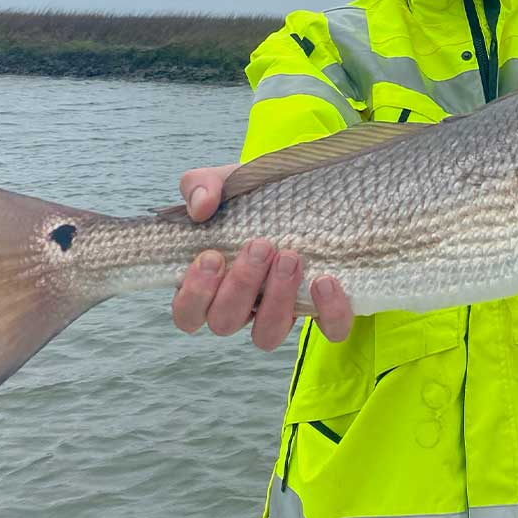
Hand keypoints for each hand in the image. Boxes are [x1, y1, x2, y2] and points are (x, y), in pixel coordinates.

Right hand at [170, 164, 353, 347]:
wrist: (306, 191)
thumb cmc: (254, 196)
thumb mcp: (225, 183)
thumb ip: (200, 187)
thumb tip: (200, 207)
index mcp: (210, 284)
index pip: (187, 313)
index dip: (195, 294)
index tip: (212, 256)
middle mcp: (241, 307)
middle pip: (225, 322)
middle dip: (240, 285)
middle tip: (261, 245)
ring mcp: (281, 313)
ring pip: (268, 334)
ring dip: (277, 299)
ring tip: (291, 257)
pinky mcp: (323, 311)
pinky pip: (330, 329)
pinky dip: (329, 312)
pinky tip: (325, 280)